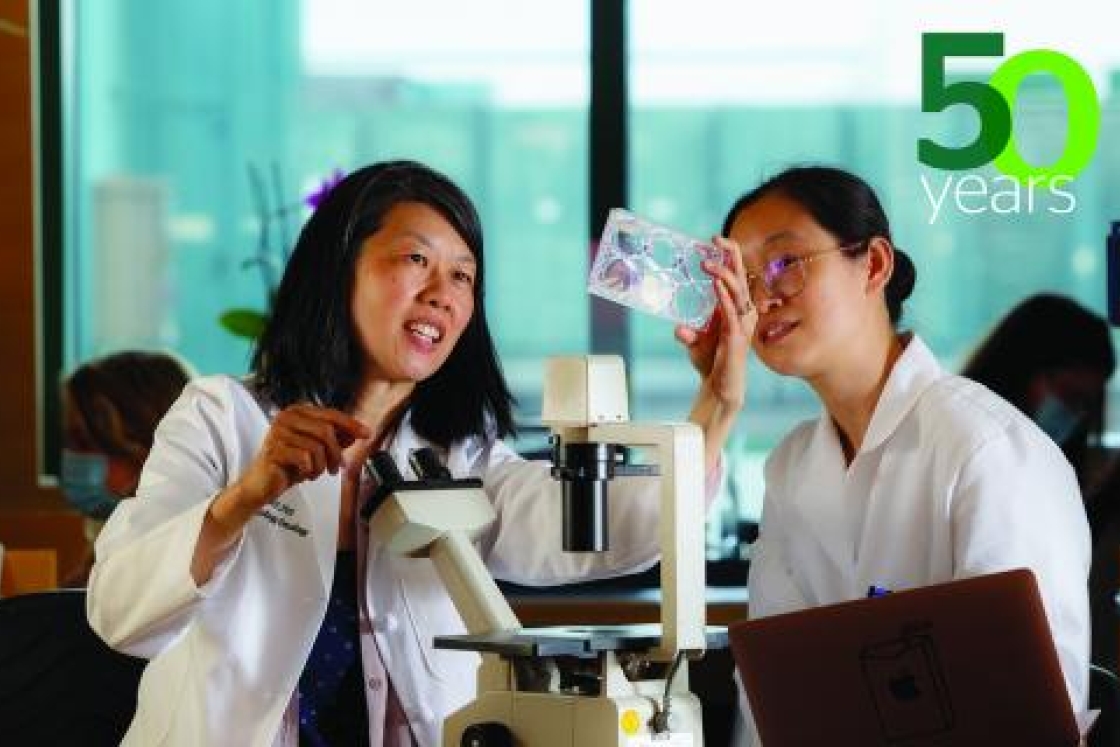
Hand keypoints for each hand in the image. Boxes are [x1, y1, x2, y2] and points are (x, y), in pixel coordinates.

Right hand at [233, 404, 371, 512]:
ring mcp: (278, 432)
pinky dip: (310, 470)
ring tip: (316, 473)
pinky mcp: (273, 449)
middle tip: (336, 468)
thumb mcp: (318, 451)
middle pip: (326, 430)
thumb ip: (335, 439)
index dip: (351, 425)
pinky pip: (305, 458)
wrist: (262, 484)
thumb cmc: (290, 465)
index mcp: (298, 412)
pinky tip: (304, 474)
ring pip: (317, 446)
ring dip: (322, 465)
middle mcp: (286, 417)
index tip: (368, 434)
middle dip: (336, 453)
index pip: (331, 414)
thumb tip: (357, 433)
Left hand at [675, 236, 755, 408]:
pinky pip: (731, 312)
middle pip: (741, 277)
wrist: (719, 387)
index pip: (736, 276)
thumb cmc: (711, 362)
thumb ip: (688, 332)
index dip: (730, 256)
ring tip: (708, 263)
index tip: (715, 240)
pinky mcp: (737, 336)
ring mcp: (742, 324)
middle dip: (730, 256)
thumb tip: (678, 329)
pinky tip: (715, 284)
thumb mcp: (695, 341)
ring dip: (723, 274)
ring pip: (737, 292)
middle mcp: (743, 313)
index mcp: (735, 309)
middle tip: (715, 239)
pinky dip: (723, 297)